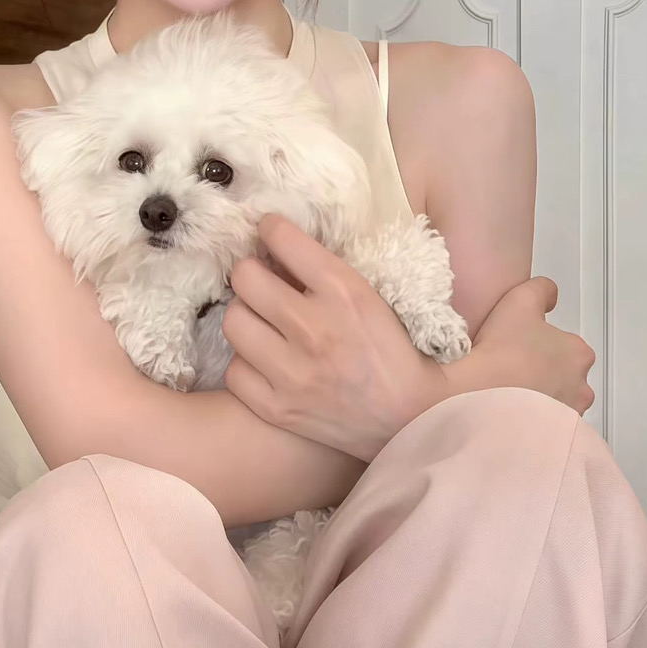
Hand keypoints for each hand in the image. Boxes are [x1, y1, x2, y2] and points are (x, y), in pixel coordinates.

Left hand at [221, 214, 446, 462]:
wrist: (413, 418)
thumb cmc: (394, 350)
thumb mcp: (371, 295)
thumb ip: (326, 270)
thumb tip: (279, 249)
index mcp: (343, 291)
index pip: (282, 239)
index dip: (270, 229)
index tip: (269, 232)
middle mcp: (313, 328)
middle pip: (245, 278)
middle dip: (251, 273)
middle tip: (261, 281)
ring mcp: (293, 372)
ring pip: (233, 321)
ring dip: (246, 317)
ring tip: (262, 322)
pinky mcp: (279, 409)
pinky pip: (235, 371)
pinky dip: (247, 364)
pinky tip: (265, 362)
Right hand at [468, 277, 595, 414]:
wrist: (480, 396)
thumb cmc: (503, 348)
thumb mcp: (520, 300)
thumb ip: (542, 289)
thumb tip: (550, 295)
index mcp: (579, 353)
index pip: (564, 344)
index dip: (538, 342)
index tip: (515, 345)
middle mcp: (583, 387)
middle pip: (562, 374)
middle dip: (542, 372)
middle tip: (509, 367)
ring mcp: (570, 417)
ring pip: (554, 401)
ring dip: (537, 397)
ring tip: (506, 391)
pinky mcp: (552, 438)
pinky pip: (544, 425)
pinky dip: (531, 419)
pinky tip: (508, 411)